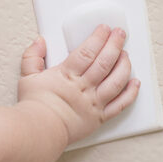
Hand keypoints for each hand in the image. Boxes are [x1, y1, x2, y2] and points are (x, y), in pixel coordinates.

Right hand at [18, 25, 139, 144]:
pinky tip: (135, 83)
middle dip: (114, 45)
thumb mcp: (27, 77)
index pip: (87, 51)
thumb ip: (32, 57)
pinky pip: (120, 105)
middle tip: (120, 33)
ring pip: (116, 81)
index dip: (98, 38)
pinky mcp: (99, 118)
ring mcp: (94, 103)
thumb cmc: (33, 106)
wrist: (37, 132)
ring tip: (126, 55)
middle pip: (104, 62)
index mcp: (67, 75)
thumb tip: (39, 41)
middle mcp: (84, 87)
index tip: (104, 28)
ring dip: (124, 66)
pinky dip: (130, 93)